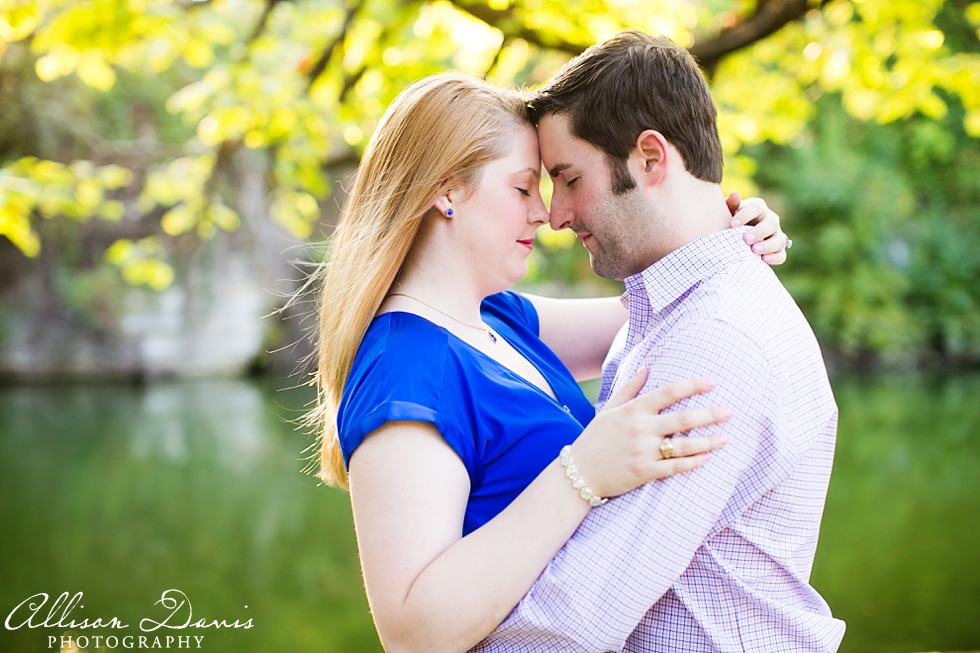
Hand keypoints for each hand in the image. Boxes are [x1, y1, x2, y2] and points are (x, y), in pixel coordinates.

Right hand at [569, 368, 730, 498]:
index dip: (693, 385)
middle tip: (730, 412)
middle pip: (683, 418)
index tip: (713, 382)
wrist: (579, 472)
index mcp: (633, 410)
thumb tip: (647, 368)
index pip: (669, 392)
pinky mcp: (644, 472)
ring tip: (725, 439)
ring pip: (684, 445)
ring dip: (708, 442)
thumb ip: (629, 388)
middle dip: (710, 414)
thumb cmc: (595, 439)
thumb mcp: (609, 410)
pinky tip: (706, 459)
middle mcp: (641, 428)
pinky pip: (675, 467)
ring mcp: (643, 451)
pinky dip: (693, 463)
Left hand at [725, 191, 789, 265]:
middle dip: (759, 231)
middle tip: (745, 239)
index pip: (756, 207)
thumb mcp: (727, 213)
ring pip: (779, 239)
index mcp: (758, 208)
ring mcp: (776, 235)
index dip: (745, 215)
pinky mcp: (778, 250)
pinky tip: (763, 260)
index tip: (732, 225)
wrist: (732, 239)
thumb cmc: (730, 223)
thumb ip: (730, 205)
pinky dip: (774, 257)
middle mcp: (770, 219)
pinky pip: (781, 254)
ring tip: (754, 251)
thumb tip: (734, 195)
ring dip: (768, 245)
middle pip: (771, 223)